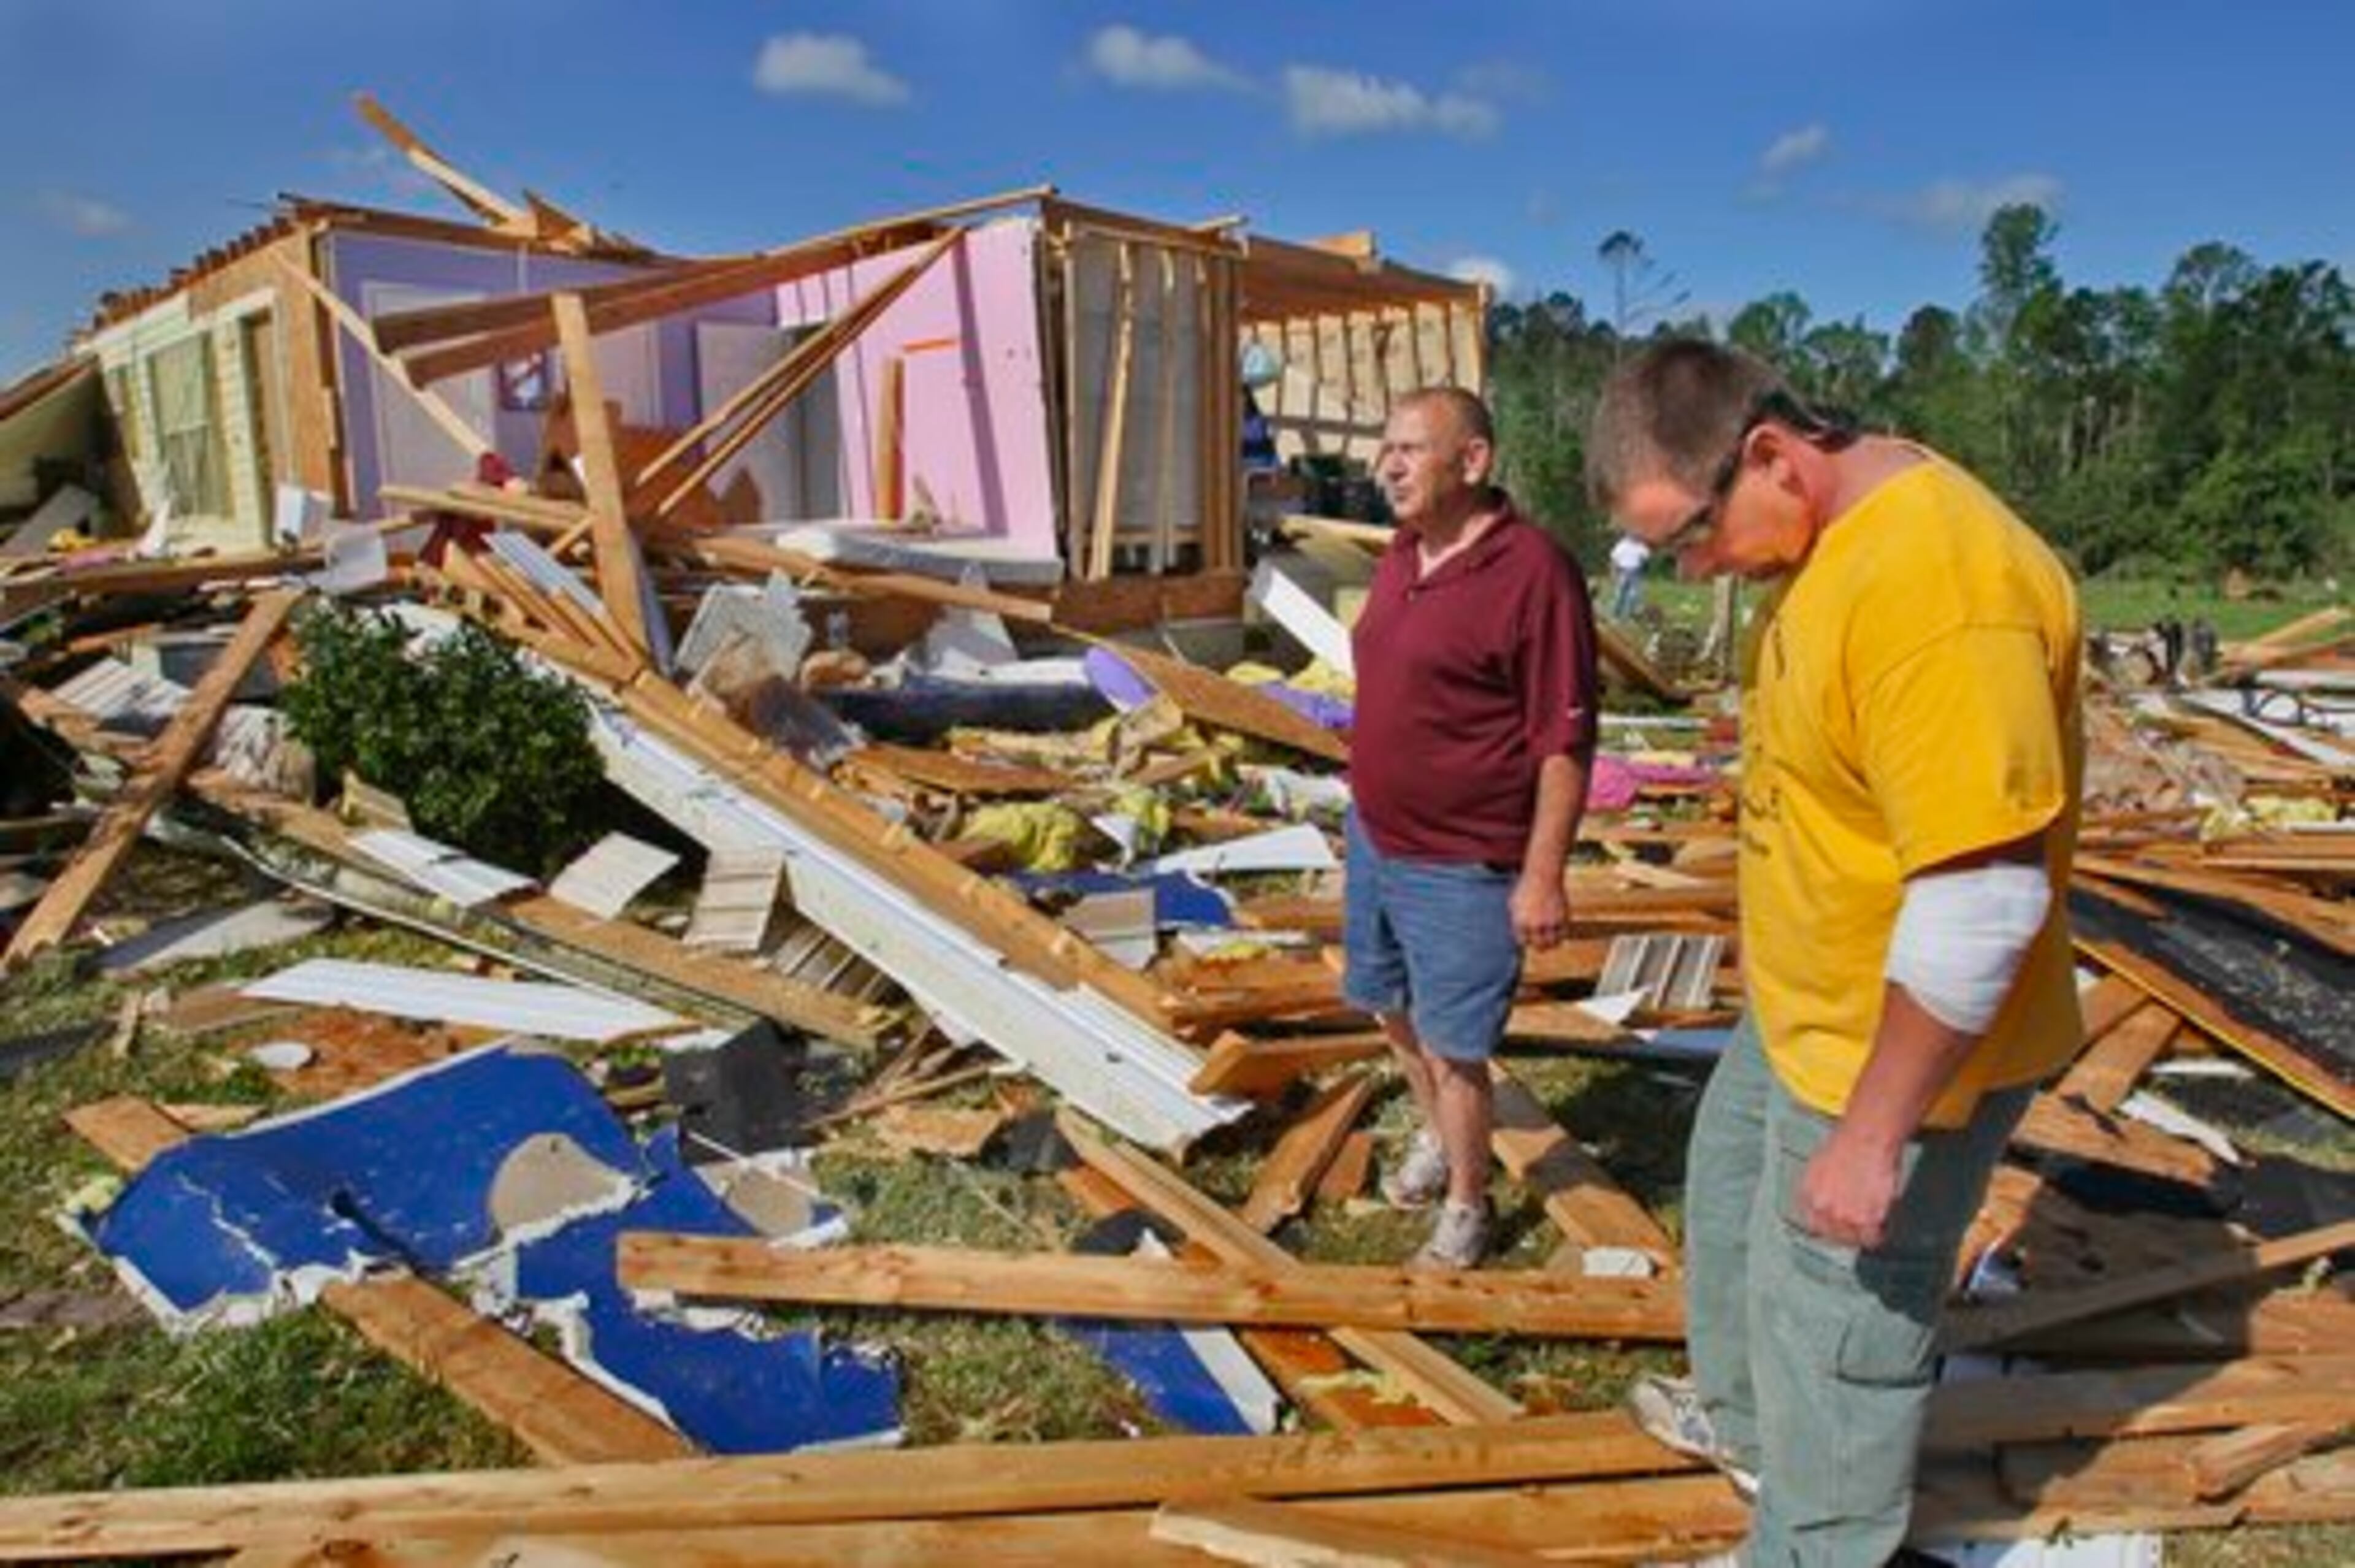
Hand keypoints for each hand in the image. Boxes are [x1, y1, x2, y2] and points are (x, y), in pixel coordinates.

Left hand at [1510, 871, 1567, 949]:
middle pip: (1539, 946)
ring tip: (1551, 941)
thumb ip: (1516, 920)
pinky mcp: (1561, 917)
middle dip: (1539, 946)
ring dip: (1552, 944)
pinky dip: (1561, 934)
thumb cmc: (1526, 889)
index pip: (1523, 942)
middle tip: (1541, 945)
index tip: (1529, 939)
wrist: (1542, 875)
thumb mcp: (1514, 904)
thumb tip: (1518, 935)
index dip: (1526, 941)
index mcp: (1520, 922)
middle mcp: (1534, 924)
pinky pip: (1563, 933)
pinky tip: (1559, 931)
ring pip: (1553, 942)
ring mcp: (1549, 922)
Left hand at [1794, 1129, 1902, 1249]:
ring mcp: (1844, 1215)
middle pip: (1835, 1235)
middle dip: (1847, 1232)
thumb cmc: (1849, 1144)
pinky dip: (1879, 1234)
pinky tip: (1882, 1224)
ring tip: (1872, 1222)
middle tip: (1860, 1225)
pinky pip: (1872, 1238)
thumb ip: (1821, 1189)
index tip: (1839, 1228)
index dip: (1830, 1227)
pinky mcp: (1867, 1218)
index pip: (1814, 1225)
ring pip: (1854, 1239)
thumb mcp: (1820, 1166)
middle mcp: (1823, 1207)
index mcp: (1809, 1194)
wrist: (1868, 1137)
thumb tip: (1828, 1202)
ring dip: (1863, 1233)